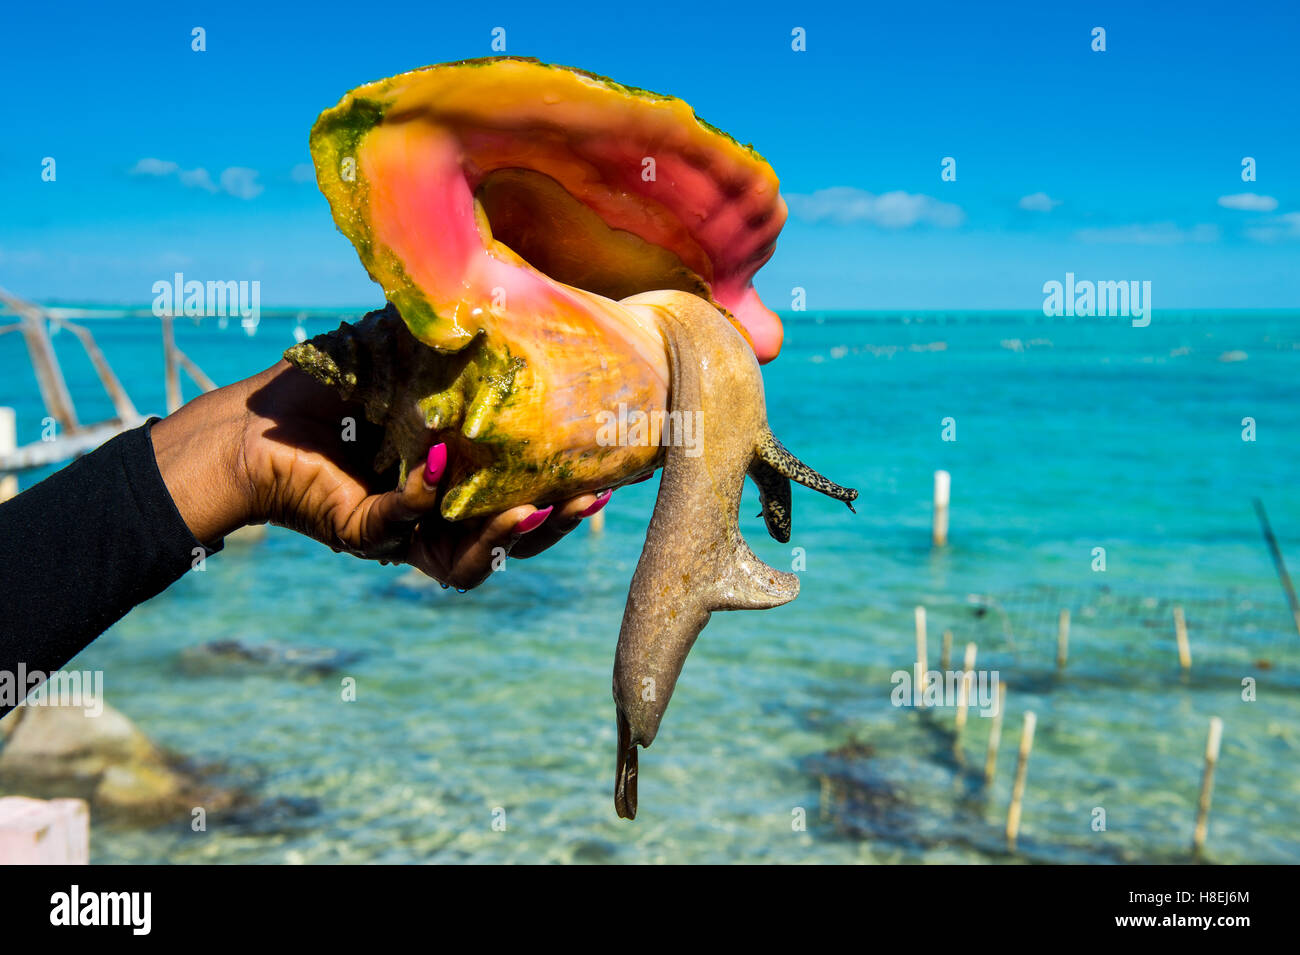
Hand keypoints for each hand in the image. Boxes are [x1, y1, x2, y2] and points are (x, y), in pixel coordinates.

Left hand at [151, 361, 610, 589]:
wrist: (249, 421)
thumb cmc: (328, 386)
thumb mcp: (405, 348)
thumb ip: (454, 330)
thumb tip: (509, 285)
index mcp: (461, 485)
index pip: (527, 498)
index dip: (569, 491)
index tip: (612, 467)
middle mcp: (439, 520)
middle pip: (513, 541)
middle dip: (556, 526)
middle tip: (591, 495)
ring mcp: (403, 534)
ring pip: (470, 563)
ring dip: (507, 538)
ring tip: (537, 506)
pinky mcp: (362, 534)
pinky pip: (406, 527)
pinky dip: (426, 497)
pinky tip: (438, 459)